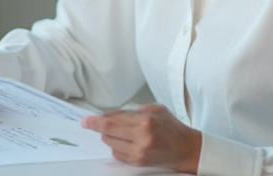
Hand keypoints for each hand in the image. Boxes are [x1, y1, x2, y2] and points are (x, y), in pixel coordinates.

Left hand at [81, 104, 201, 173]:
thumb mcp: (155, 109)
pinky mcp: (138, 163)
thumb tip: (111, 114)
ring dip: (109, 136)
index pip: (112, 121)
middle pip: (108, 133)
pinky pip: (117, 154)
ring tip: (119, 132)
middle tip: (92, 123)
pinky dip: (117, 146)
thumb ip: (133, 111)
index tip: (86, 120)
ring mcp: (139, 153)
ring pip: (110, 144)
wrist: (186, 149)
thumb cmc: (171, 127)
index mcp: (145, 121)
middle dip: (98, 127)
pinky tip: (125, 142)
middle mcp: (141, 138)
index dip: (96, 121)